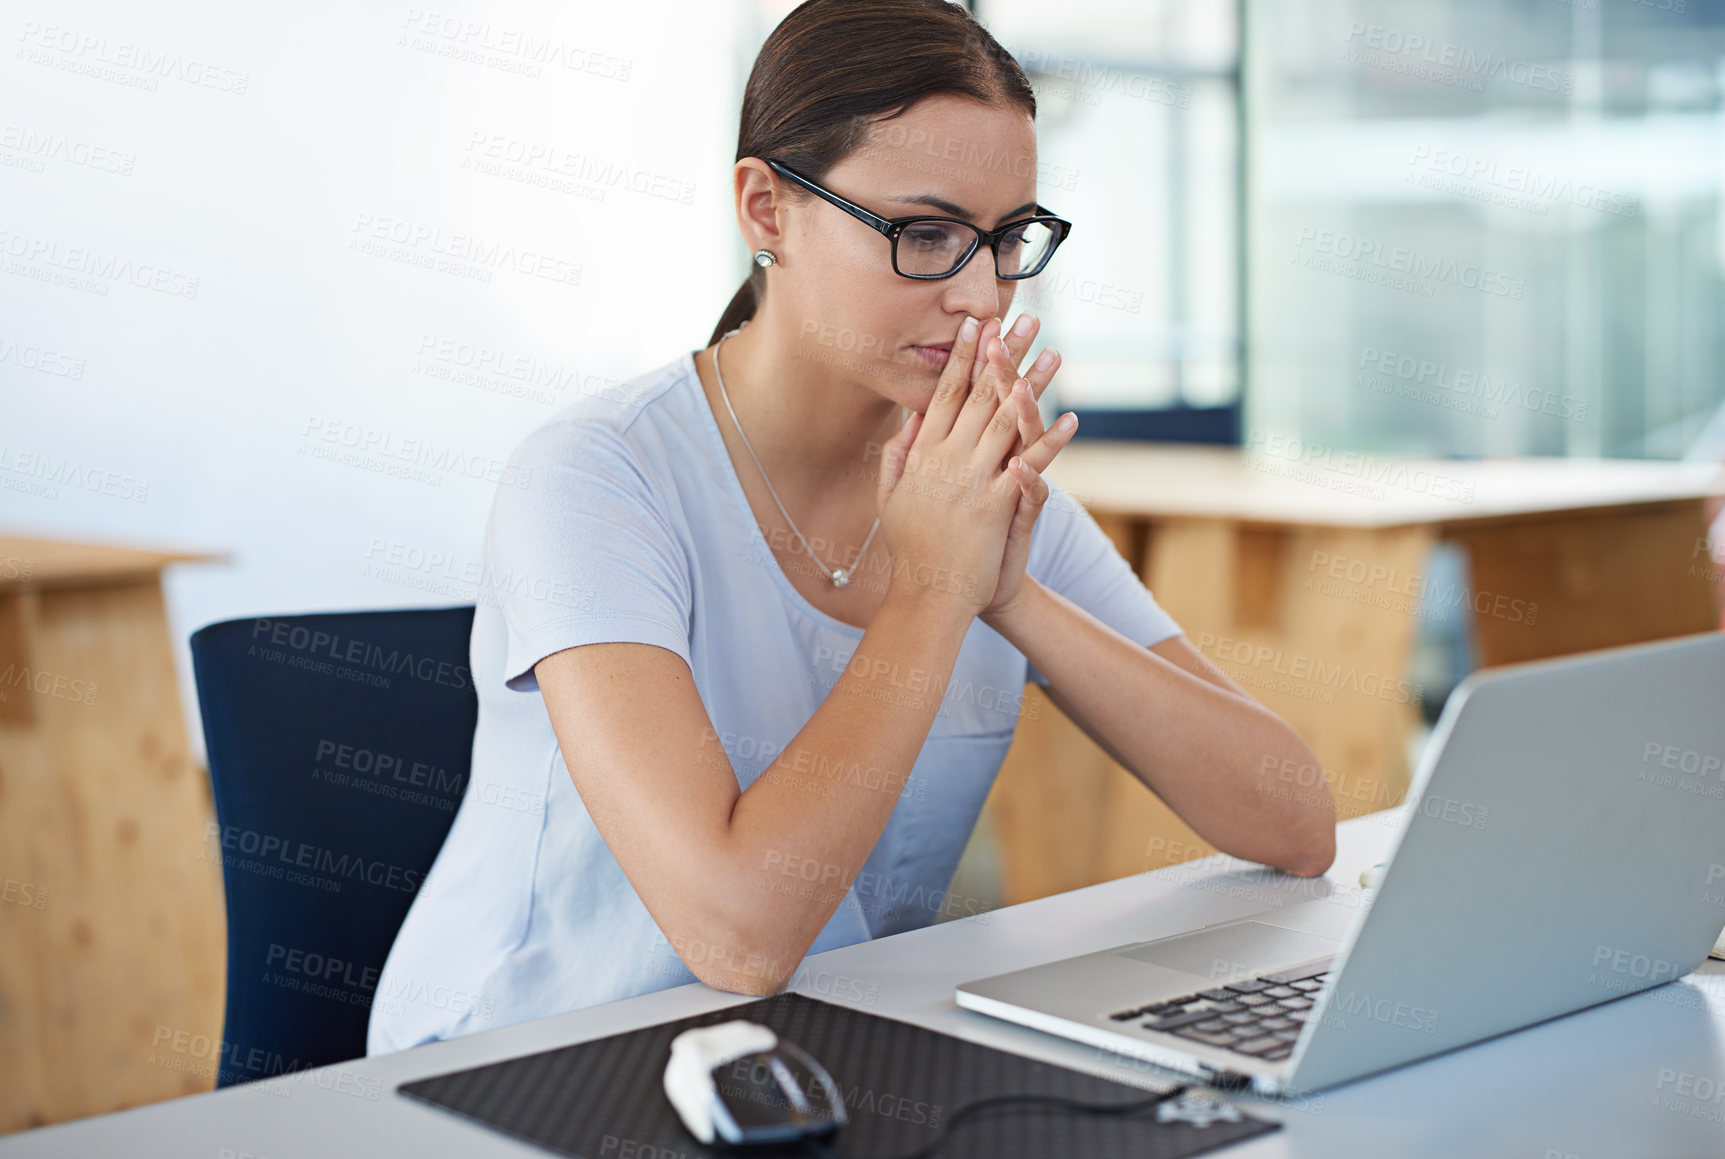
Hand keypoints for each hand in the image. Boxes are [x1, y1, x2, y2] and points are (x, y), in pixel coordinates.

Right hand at [873, 315, 1070, 617]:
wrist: (927, 594)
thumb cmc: (910, 549)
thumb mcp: (889, 497)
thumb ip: (896, 456)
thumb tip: (909, 420)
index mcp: (921, 453)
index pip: (944, 393)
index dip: (962, 356)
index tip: (975, 324)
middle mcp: (946, 459)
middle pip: (980, 394)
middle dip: (1003, 353)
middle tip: (1024, 320)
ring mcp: (971, 480)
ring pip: (1007, 419)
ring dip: (1034, 384)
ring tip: (1054, 353)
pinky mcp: (995, 504)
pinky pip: (1030, 466)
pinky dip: (1051, 441)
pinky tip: (1072, 419)